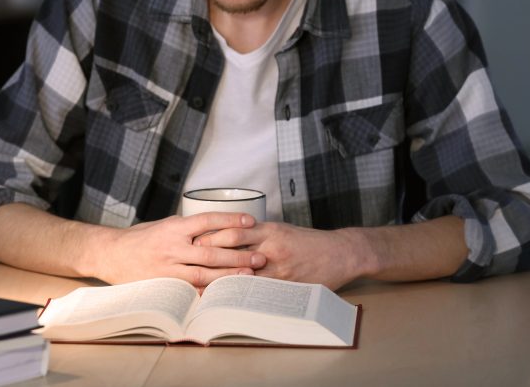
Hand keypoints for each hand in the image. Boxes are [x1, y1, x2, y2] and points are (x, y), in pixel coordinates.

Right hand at [95, 213, 264, 286]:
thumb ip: (187, 228)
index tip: (250, 221)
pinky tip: (226, 295)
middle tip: (259, 257)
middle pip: (211, 251)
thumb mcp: (163, 224)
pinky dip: (210, 293)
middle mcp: (172, 247)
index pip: (207, 220)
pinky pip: (191, 291)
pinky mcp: (164, 285)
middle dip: (238, 255)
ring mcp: (168, 268)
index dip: (230, 220)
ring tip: (249, 276)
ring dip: (228, 276)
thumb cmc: (140, 238)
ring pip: (204, 274)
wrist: (112, 253)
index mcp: (174, 228)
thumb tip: (215, 227)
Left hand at [194, 221, 362, 289]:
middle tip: (189, 264)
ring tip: (202, 285)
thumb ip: (257, 234)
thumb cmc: (308, 242)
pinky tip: (229, 301)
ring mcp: (278, 265)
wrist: (340, 253)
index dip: (211, 237)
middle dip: (210, 257)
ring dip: (221, 279)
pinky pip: (259, 290)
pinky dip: (242, 294)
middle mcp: (270, 244)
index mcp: (267, 229)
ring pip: (242, 271)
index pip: (232, 230)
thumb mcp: (282, 230)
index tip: (193, 243)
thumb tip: (228, 237)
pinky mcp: (286, 283)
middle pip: (232, 248)